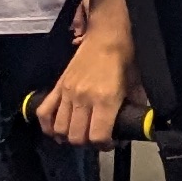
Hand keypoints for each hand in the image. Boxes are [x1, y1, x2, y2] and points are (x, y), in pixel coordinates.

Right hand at [35, 4, 134, 147]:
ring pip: (60, 128)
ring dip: (69, 137)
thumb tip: (137, 126)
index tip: (110, 142)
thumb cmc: (125, 58)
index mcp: (105, 99)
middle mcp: (83, 99)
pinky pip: (43, 112)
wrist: (106, 35)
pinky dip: (47, 126)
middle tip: (96, 139)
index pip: (97, 136)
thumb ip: (135, 107)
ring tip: (79, 134)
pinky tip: (56, 131)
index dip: (104, 145)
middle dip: (87, 144)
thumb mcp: (136, 84)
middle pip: (77, 137)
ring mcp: (67, 93)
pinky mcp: (57, 86)